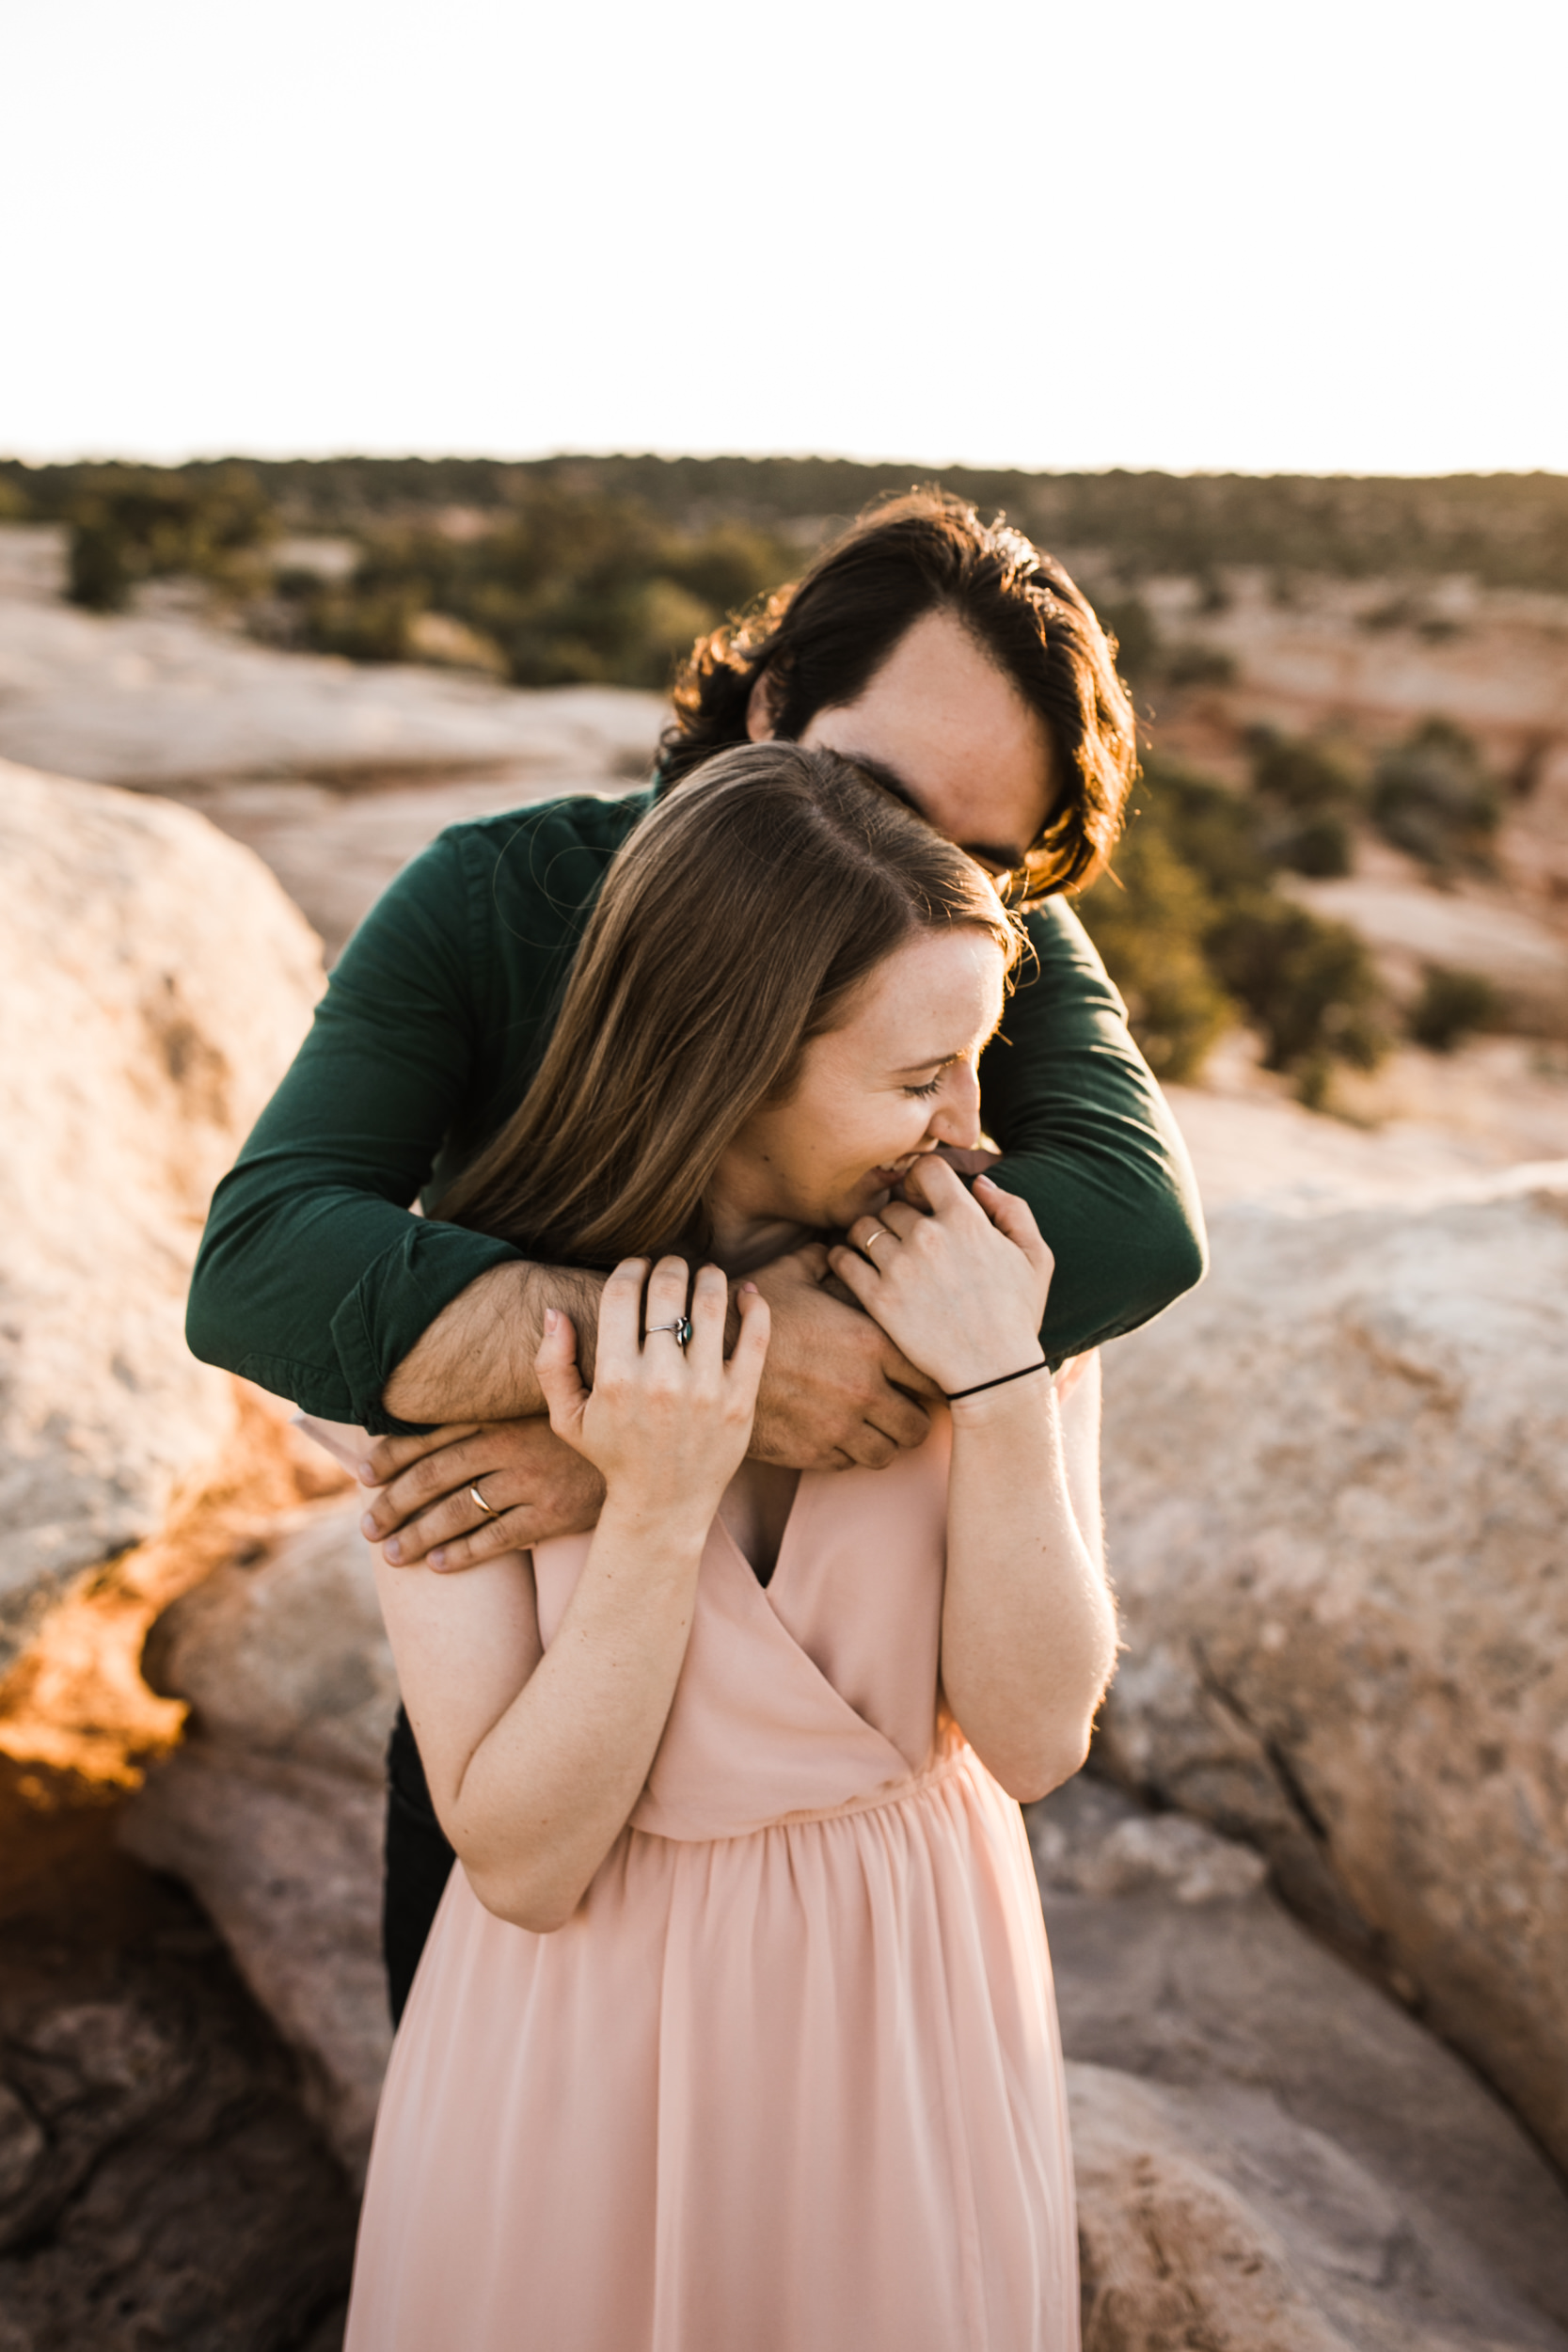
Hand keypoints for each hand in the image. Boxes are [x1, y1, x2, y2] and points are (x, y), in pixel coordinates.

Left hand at [357, 1418, 605, 1571]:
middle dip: (394, 1503)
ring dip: (419, 1534)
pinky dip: (464, 1553)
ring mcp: (532, 1482)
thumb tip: (437, 1423)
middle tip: (367, 1528)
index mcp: (500, 1415)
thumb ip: (492, 1414)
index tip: (363, 1474)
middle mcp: (511, 1446)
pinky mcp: (553, 1514)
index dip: (393, 1455)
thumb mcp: (538, 1405)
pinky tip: (438, 1565)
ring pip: (460, 1510)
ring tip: (392, 1554)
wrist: (645, 1453)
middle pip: (436, 1475)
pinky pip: (498, 1538)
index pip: (433, 1434)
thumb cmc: (581, 1430)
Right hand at [536, 1257, 769, 1523]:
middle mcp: (660, 1381)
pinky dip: (754, 1305)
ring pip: (711, 1304)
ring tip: (706, 1275)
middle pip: (668, 1290)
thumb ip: (551, 1364)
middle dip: (669, 1266)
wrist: (664, 1505)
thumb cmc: (613, 1454)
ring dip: (709, 1277)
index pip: (623, 1294)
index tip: (637, 1266)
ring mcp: (705, 1390)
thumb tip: (554, 1310)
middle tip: (672, 1266)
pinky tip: (746, 1293)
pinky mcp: (740, 1401)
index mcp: (615, 1379)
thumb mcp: (567, 1418)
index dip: (630, 1268)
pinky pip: (755, 1338)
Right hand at [746, 1243, 937, 1470]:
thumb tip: (835, 1247)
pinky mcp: (813, 1454)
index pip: (930, 1374)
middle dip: (915, 1417)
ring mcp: (839, 1428)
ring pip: (889, 1453)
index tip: (923, 1375)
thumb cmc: (746, 1315)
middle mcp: (863, 1391)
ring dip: (887, 1441)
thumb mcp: (788, 1275)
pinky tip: (841, 1435)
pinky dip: (853, 1454)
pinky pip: (851, 1464)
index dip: (932, 1376)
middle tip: (904, 1407)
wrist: (701, 1364)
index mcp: (869, 1344)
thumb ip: (823, 1261)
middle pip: (919, 1424)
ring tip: (876, 1427)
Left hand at [828, 1160, 1052, 1397]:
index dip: (919, 1178)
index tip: (920, 1197)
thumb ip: (1014, 1210)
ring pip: (862, 1228)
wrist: (994, 1372)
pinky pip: (842, 1260)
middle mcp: (928, 1236)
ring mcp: (900, 1267)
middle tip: (902, 1239)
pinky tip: (852, 1266)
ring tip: (876, 1253)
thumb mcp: (1036, 1257)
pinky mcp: (878, 1298)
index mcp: (965, 1219)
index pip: (926, 1168)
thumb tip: (981, 1183)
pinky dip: (841, 1258)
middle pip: (891, 1205)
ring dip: (867, 1236)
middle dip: (896, 1218)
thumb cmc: (1018, 1315)